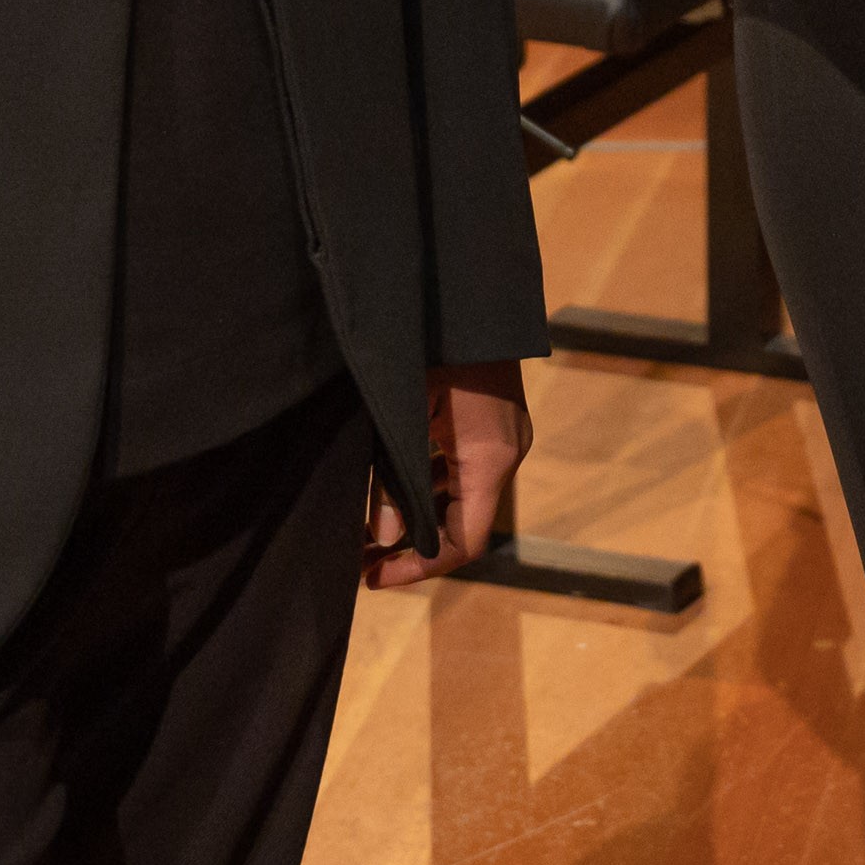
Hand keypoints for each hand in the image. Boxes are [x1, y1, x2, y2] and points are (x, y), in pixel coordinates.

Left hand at [368, 363, 532, 591]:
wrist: (462, 286)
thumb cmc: (429, 344)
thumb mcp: (403, 412)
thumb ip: (394, 478)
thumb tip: (384, 537)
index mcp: (490, 457)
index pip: (464, 542)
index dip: (418, 568)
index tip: (373, 577)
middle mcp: (506, 453)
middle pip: (464, 524)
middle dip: (412, 547)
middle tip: (358, 558)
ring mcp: (504, 436)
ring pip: (462, 497)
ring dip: (419, 518)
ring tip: (366, 529)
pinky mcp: (493, 421)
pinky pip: (464, 469)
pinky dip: (430, 488)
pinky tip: (391, 488)